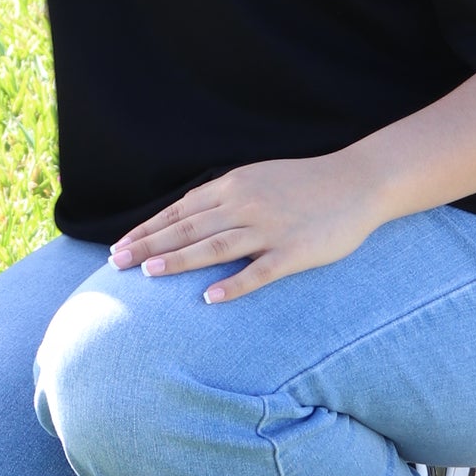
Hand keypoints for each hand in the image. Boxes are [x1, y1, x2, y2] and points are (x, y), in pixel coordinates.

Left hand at [109, 151, 387, 302]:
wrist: (358, 182)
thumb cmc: (305, 183)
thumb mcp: (257, 178)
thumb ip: (223, 196)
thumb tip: (186, 215)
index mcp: (234, 186)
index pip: (180, 211)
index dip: (148, 229)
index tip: (120, 245)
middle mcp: (246, 205)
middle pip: (188, 228)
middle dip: (150, 245)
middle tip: (117, 262)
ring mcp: (270, 229)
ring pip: (215, 247)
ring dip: (179, 261)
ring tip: (149, 274)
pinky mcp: (294, 252)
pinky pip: (259, 271)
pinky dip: (233, 284)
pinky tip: (209, 298)